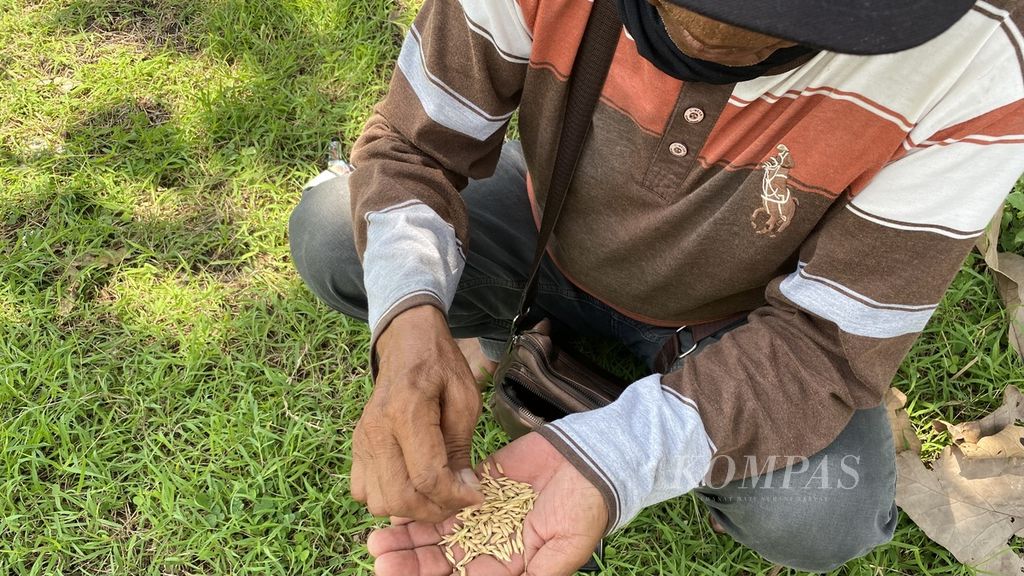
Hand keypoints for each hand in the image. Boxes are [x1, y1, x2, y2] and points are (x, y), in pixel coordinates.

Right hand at [351, 305, 483, 521]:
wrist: (407, 342)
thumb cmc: (441, 366)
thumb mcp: (465, 398)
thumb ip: (461, 446)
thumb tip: (463, 489)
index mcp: (407, 412)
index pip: (428, 476)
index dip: (455, 497)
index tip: (476, 496)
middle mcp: (377, 430)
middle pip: (399, 497)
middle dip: (433, 511)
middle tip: (456, 502)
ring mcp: (362, 439)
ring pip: (378, 501)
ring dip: (409, 508)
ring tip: (435, 494)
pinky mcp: (356, 446)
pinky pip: (362, 491)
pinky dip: (387, 498)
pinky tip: (411, 484)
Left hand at [368, 432, 607, 575]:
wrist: (595, 459)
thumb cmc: (587, 509)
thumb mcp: (565, 550)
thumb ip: (534, 575)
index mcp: (507, 566)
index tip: (394, 574)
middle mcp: (490, 543)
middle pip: (441, 558)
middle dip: (409, 560)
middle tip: (378, 554)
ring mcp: (483, 512)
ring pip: (437, 528)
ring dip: (409, 533)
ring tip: (379, 536)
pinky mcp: (480, 482)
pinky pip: (445, 493)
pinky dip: (423, 498)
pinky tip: (399, 503)